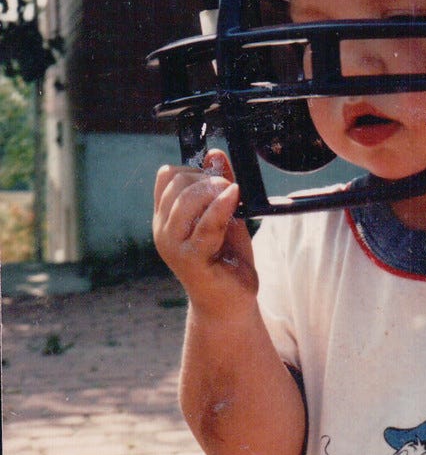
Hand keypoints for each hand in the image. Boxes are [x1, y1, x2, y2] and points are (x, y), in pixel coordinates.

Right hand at [152, 149, 257, 317]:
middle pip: (177, 182)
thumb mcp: (224, 214)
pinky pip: (206, 224)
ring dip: (215, 191)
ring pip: (187, 199)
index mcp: (165, 217)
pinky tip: (233, 196)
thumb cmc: (226, 258)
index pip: (167, 176)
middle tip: (228, 190)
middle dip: (207, 178)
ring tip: (232, 198)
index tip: (216, 181)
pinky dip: (222, 206)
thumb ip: (218, 184)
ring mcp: (174, 245)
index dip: (195, 170)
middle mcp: (163, 230)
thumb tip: (214, 153)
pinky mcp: (191, 259)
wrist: (230, 301)